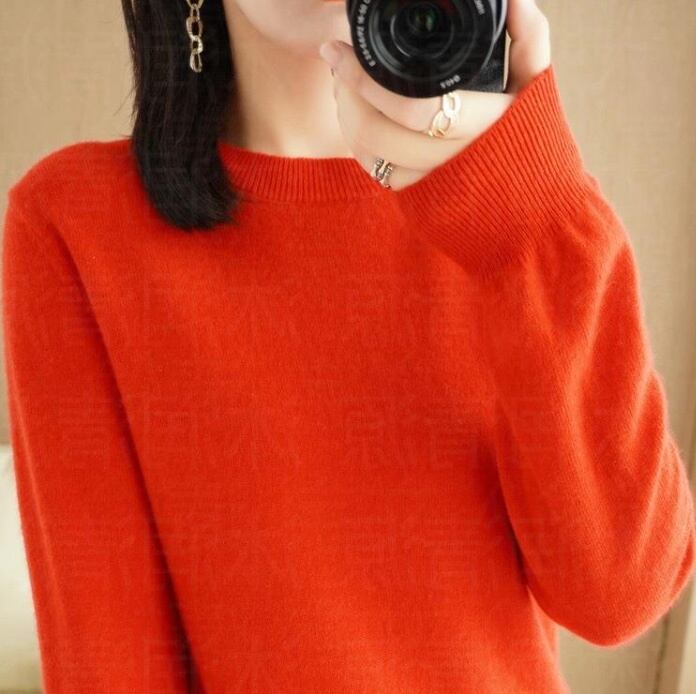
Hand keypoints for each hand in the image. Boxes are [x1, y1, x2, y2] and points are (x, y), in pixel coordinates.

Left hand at [318, 0, 551, 190]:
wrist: (533, 202)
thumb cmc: (532, 137)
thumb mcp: (537, 86)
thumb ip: (529, 39)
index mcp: (484, 125)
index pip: (412, 107)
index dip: (365, 79)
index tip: (339, 49)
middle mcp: (455, 160)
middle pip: (379, 134)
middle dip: (348, 96)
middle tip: (339, 65)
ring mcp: (434, 184)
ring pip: (373, 157)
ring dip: (349, 120)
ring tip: (345, 90)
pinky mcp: (420, 199)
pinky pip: (379, 176)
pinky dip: (361, 147)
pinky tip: (358, 122)